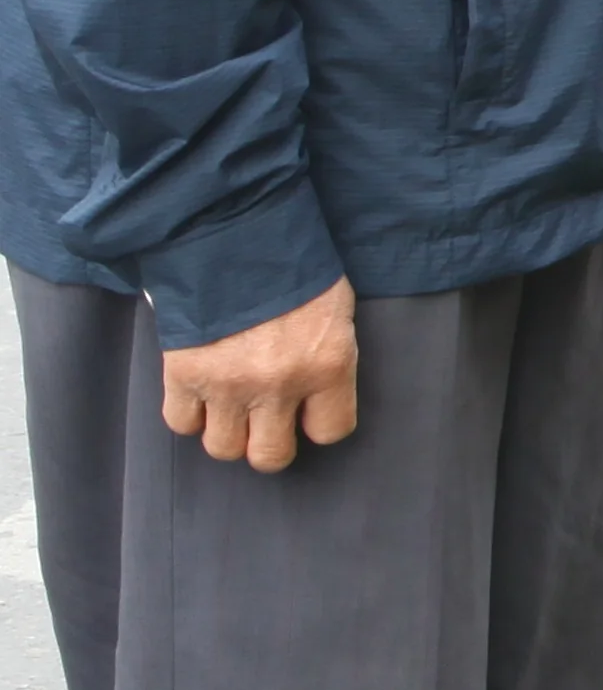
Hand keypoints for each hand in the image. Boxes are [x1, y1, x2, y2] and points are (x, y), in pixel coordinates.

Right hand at [163, 279, 357, 471]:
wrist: (235, 232)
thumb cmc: (293, 265)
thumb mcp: (334, 309)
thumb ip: (327, 357)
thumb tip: (317, 393)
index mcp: (327, 365)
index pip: (331, 431)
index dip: (318, 423)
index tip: (309, 412)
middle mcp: (278, 384)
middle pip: (270, 456)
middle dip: (269, 442)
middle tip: (266, 421)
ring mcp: (227, 384)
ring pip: (223, 448)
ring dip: (227, 431)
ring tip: (232, 406)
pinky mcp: (184, 374)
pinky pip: (181, 422)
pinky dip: (190, 413)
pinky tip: (201, 392)